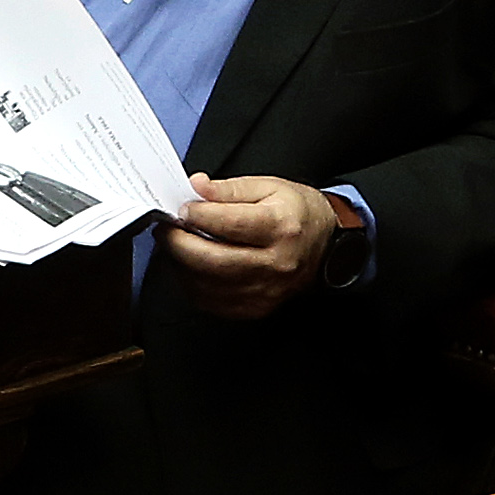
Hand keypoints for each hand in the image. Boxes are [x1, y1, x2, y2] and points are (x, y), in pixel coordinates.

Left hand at [165, 174, 334, 320]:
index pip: (228, 225)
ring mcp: (266, 290)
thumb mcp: (269, 187)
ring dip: (181, 267)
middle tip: (165, 230)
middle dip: (179, 244)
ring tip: (175, 247)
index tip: (180, 208)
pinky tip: (189, 268)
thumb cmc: (298, 213)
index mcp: (281, 227)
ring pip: (208, 286)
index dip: (197, 216)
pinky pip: (213, 303)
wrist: (328, 247)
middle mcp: (275, 263)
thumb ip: (229, 189)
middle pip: (213, 261)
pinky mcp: (257, 307)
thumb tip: (196, 188)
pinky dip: (192, 286)